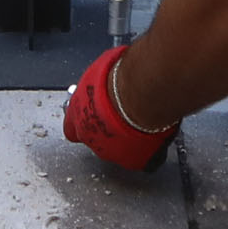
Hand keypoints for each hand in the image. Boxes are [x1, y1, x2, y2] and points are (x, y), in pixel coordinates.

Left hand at [63, 45, 177, 170]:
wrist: (139, 92)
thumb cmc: (118, 78)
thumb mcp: (101, 68)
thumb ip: (100, 81)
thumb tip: (108, 69)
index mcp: (76, 115)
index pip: (71, 127)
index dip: (85, 122)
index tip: (97, 114)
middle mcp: (90, 137)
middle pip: (97, 139)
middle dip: (109, 129)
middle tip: (125, 114)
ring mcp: (111, 152)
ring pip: (118, 150)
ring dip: (128, 140)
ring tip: (143, 122)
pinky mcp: (134, 160)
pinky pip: (142, 159)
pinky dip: (149, 151)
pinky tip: (155, 137)